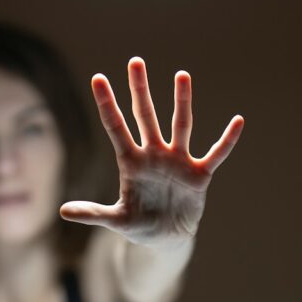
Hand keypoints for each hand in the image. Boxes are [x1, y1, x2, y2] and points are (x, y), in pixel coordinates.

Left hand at [60, 57, 243, 248]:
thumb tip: (63, 211)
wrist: (165, 240)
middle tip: (135, 62)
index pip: (115, 126)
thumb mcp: (116, 220)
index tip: (98, 78)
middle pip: (145, 116)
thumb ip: (93, 213)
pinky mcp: (198, 175)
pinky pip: (216, 154)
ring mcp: (177, 162)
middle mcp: (154, 155)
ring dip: (181, 101)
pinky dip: (227, 140)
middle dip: (140, 90)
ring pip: (180, 125)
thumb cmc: (139, 225)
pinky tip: (238, 122)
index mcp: (131, 162)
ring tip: (181, 75)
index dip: (107, 103)